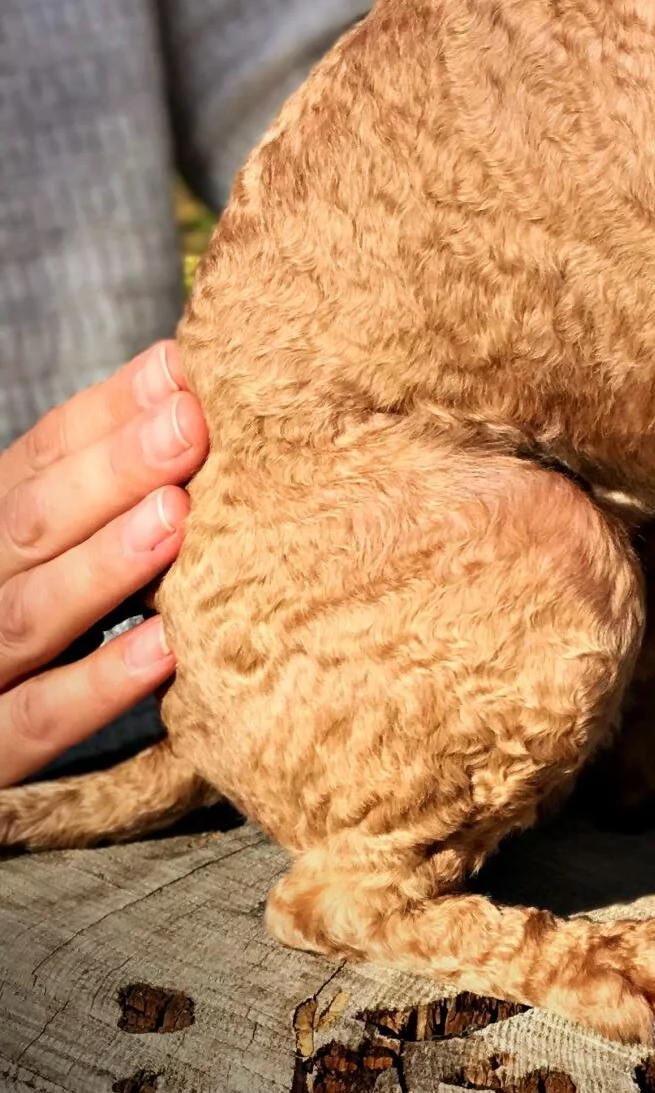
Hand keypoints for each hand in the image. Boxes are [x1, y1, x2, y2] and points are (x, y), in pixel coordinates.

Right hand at [0, 344, 206, 785]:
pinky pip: (36, 721)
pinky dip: (97, 685)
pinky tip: (166, 648)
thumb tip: (180, 372)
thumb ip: (107, 471)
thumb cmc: (44, 607)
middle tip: (189, 428)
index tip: (183, 374)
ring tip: (176, 517)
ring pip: (27, 614)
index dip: (108, 413)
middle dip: (110, 472)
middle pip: (29, 523)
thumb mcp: (60, 534)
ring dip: (102, 565)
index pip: (39, 454)